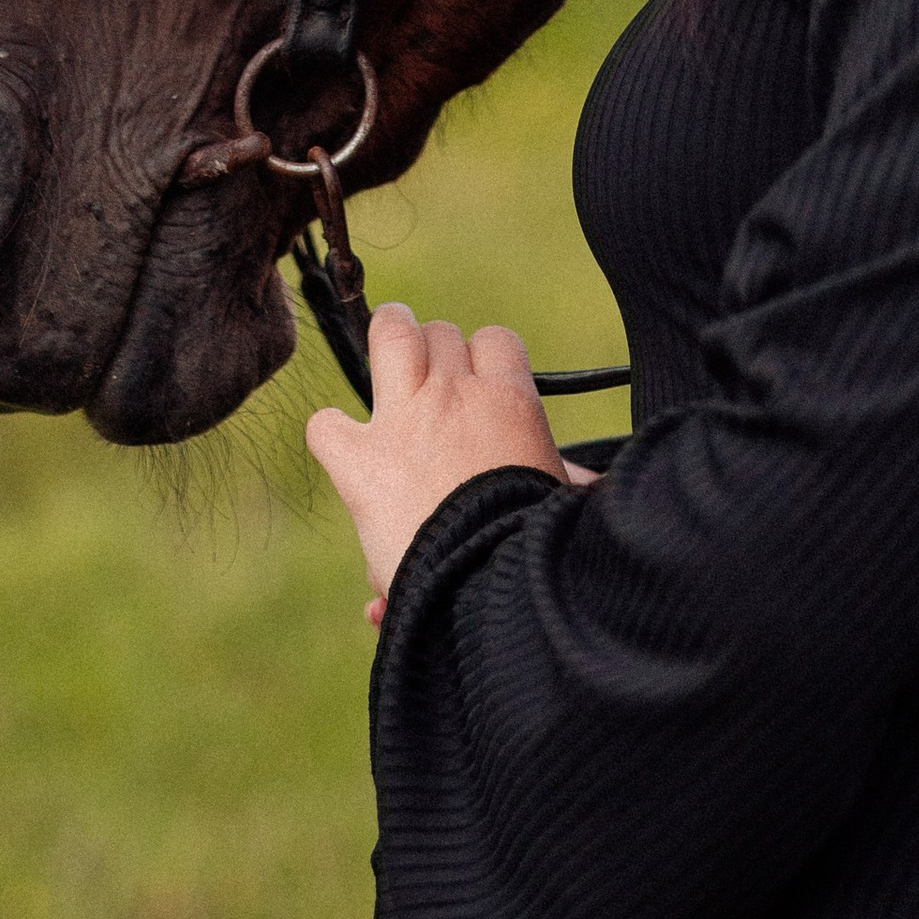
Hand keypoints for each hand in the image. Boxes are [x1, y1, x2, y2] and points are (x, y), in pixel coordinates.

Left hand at [306, 303, 580, 621]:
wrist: (496, 585)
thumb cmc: (540, 547)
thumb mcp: (563, 501)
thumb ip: (570, 481)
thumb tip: (591, 486)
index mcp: (510, 402)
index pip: (496, 340)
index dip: (484, 360)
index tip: (480, 386)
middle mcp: (455, 396)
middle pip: (439, 333)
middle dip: (432, 353)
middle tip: (429, 384)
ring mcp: (404, 421)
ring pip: (390, 334)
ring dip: (386, 346)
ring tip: (384, 366)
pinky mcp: (361, 463)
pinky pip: (326, 424)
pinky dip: (332, 437)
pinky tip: (345, 452)